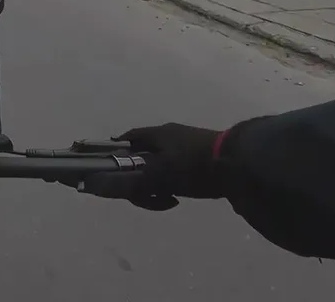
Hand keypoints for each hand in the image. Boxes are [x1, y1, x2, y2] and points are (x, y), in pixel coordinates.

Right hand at [79, 123, 223, 210]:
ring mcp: (188, 147)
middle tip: (142, 196)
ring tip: (165, 200)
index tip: (107, 174)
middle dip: (138, 179)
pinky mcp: (203, 160)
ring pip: (160, 169)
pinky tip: (178, 198)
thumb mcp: (156, 177)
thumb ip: (125, 184)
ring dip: (156, 186)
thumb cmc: (192, 166)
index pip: (126, 140)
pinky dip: (171, 186)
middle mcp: (170, 136)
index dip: (113, 154)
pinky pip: (178, 174)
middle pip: (142, 158)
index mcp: (156, 133)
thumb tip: (92, 186)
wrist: (242, 165)